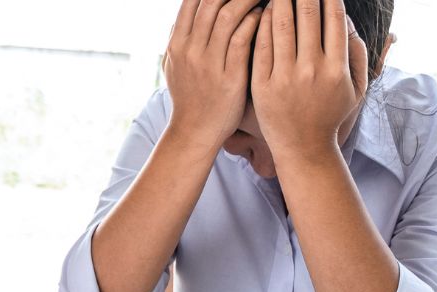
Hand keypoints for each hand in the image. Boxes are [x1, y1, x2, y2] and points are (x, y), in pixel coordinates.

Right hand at [161, 0, 264, 149]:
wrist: (195, 132)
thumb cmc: (189, 98)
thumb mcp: (173, 67)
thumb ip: (178, 40)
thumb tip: (184, 14)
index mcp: (177, 45)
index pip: (192, 2)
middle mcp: (191, 51)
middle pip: (212, 3)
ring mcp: (209, 64)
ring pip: (228, 16)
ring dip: (248, 0)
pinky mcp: (230, 77)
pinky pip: (243, 40)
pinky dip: (254, 22)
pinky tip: (263, 17)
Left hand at [251, 0, 368, 160]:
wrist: (303, 149)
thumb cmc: (331, 116)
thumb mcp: (356, 88)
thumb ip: (358, 53)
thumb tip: (349, 21)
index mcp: (337, 67)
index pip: (334, 16)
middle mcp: (312, 69)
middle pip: (308, 14)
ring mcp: (286, 77)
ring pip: (282, 24)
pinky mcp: (263, 85)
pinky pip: (262, 45)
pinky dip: (264, 22)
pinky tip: (266, 8)